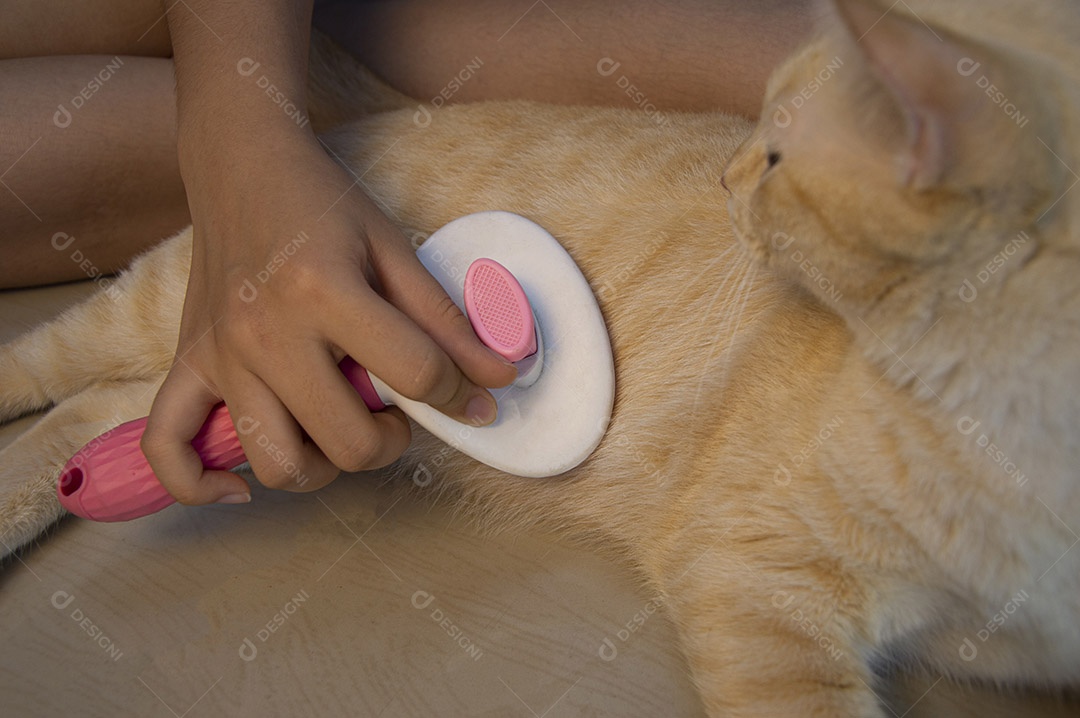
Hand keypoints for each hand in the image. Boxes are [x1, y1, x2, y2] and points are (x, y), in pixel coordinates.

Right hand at [142, 128, 515, 504]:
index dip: (457, 391)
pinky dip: (201, 484)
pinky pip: (170, 448)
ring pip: (278, 463)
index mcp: (323, 291)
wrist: (241, 164)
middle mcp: (265, 332)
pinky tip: (241, 485)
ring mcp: (220, 354)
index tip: (467, 390)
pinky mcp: (187, 363)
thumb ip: (447, 320)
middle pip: (348, 442)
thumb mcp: (394, 248)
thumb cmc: (323, 204)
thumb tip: (500, 377)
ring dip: (324, 465)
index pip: (413, 374)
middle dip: (394, 440)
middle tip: (399, 411)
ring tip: (341, 427)